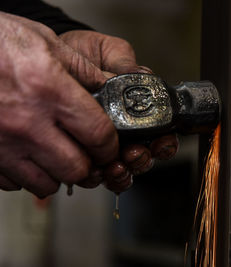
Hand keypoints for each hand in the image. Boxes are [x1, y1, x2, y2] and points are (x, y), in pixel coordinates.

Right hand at [0, 12, 118, 196]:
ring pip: (46, 184)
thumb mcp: (45, 42)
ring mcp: (2, 143)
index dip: (111, 146)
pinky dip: (25, 174)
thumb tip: (108, 87)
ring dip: (58, 173)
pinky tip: (27, 153)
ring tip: (57, 154)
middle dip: (88, 164)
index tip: (109, 146)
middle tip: (86, 153)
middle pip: (76, 169)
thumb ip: (83, 70)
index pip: (99, 135)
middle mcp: (26, 123)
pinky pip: (13, 183)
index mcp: (50, 91)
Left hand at [60, 30, 178, 191]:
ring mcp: (105, 146)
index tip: (158, 142)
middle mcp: (126, 132)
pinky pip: (97, 175)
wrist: (50, 62)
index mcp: (138, 110)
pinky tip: (94, 171)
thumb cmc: (82, 56)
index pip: (161, 133)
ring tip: (113, 165)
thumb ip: (126, 63)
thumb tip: (142, 75)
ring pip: (124, 171)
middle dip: (142, 160)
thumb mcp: (107, 52)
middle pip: (145, 157)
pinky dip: (100, 177)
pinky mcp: (83, 154)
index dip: (164, 142)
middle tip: (132, 154)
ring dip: (123, 172)